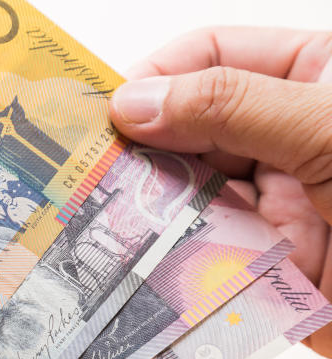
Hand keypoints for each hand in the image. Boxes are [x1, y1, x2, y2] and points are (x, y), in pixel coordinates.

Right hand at [109, 27, 331, 357]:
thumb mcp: (331, 129)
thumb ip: (233, 106)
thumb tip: (137, 100)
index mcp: (307, 82)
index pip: (210, 58)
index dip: (154, 78)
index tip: (105, 113)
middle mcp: (280, 140)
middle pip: (184, 130)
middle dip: (138, 151)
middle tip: (84, 174)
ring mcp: (268, 205)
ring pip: (182, 196)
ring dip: (146, 210)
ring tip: (100, 223)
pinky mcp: (261, 267)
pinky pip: (200, 258)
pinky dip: (170, 263)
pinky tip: (139, 264)